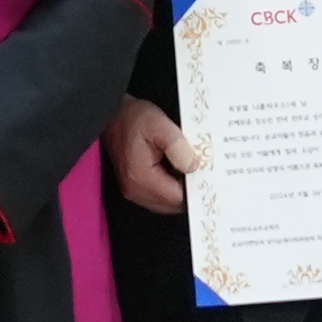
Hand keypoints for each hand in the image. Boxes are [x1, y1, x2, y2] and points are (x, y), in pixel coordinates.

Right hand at [104, 96, 192, 215]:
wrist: (113, 115)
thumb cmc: (134, 118)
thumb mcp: (160, 125)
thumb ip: (178, 147)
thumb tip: (193, 167)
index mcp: (142, 177)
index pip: (178, 198)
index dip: (195, 188)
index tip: (207, 175)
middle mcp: (135, 190)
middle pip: (173, 205)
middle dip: (188, 191)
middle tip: (201, 172)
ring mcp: (133, 191)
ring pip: (166, 204)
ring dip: (179, 191)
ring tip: (189, 170)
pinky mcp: (133, 187)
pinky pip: (158, 198)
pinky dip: (170, 189)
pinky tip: (177, 172)